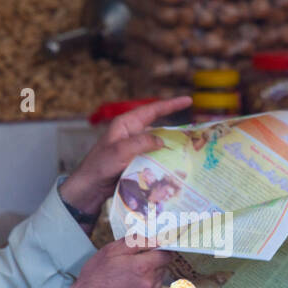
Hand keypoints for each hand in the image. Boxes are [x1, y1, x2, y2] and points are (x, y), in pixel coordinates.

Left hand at [59, 96, 191, 217]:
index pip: (152, 110)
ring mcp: (134, 148)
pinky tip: (176, 166)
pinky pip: (154, 157)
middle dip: (176, 127)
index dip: (171, 105)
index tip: (188, 100)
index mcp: (126, 124)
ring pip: (158, 144)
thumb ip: (141, 143)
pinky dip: (165, 160)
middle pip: (159, 126)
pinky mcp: (136, 161)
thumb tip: (161, 140)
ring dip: (172, 147)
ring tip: (191, 150)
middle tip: (196, 129)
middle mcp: (132, 134)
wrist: (90, 187)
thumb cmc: (100, 166)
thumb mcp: (120, 151)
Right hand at [68, 238, 171, 287]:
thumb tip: (154, 238)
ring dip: (151, 272)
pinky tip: (132, 283)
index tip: (155, 247)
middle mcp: (150, 282)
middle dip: (154, 260)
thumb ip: (135, 241)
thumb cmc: (97, 275)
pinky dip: (147, 284)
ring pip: (159, 278)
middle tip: (137, 259)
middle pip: (164, 266)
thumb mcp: (111, 250)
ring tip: (132, 273)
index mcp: (143, 266)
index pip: (167, 254)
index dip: (161, 249)